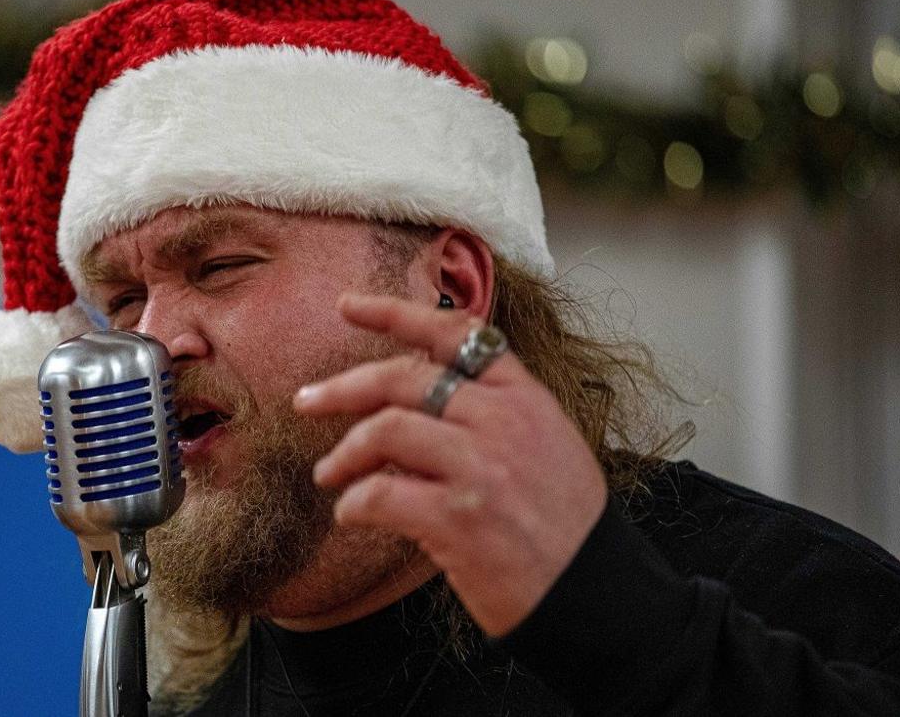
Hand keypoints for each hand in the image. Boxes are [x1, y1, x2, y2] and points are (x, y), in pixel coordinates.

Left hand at [294, 292, 608, 636]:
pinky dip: (354, 502)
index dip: (393, 313)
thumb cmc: (562, 526)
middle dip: (342, 388)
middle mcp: (503, 421)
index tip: (347, 306)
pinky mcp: (459, 518)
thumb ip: (488, 412)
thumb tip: (409, 401)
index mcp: (524, 397)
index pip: (453, 334)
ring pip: (385, 429)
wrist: (593, 593)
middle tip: (306, 401)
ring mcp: (481, 468)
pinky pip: (381, 493)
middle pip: (403, 377)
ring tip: (329, 473)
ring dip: (344, 452)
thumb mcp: (545, 444)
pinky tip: (351, 513)